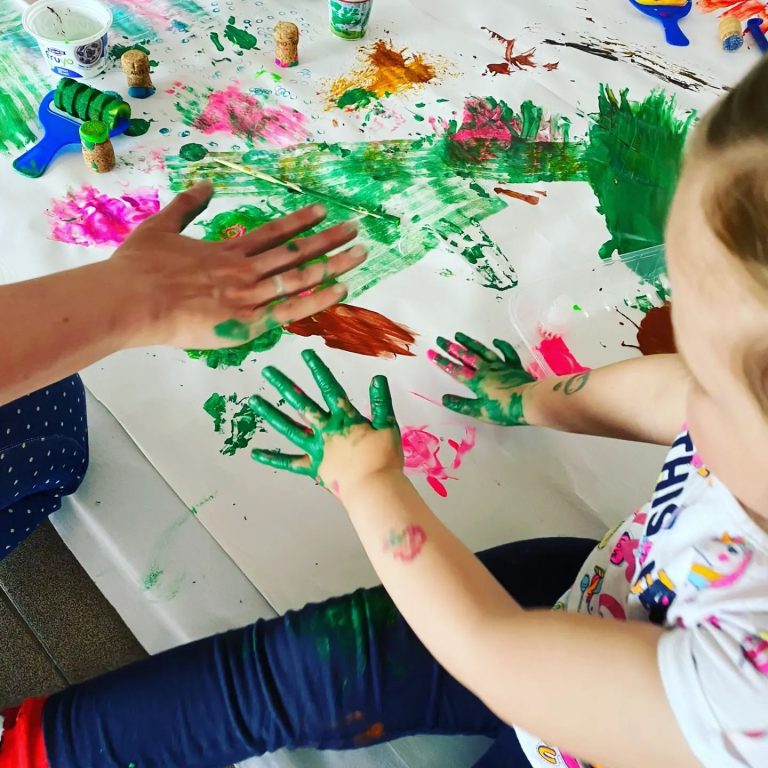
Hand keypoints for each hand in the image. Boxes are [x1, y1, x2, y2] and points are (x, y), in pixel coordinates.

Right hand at [109, 181, 365, 348]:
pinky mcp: (249, 321)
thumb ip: (186, 206)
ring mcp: (249, 294)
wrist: (133, 299)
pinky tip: (342, 288)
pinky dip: (318, 299)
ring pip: (300, 276)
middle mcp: (245, 270)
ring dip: (333, 263)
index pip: (272, 234)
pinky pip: (291, 309)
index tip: (321, 211)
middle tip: (355, 228)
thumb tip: (207, 185)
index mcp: (225, 252)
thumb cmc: (139, 268)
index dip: (299, 223)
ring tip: (361, 252)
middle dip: (328, 239)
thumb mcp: (160, 226)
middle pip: (295, 252)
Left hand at [249, 350, 402, 496]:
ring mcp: (316, 449)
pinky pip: (290, 463)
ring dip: (271, 414)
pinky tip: (256, 453)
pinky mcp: (313, 467)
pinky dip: (274, 458)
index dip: (318, 370)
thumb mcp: (388, 426)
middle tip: (268, 371)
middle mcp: (326, 430)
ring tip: (253, 401)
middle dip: (285, 386)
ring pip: (289, 428)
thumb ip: (381, 402)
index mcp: (345, 418)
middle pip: (302, 404)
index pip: (330, 388)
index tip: (306, 354)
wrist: (373, 488)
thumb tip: (378, 378)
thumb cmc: (384, 459)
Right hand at [429, 332, 534, 424]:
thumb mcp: (480, 411)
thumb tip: (445, 399)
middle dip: (452, 348)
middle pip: (466, 356)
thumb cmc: (505, 409)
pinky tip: (494, 341)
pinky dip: (500, 346)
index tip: (432, 354)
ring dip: (470, 343)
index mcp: (477, 381)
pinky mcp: (514, 366)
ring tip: (459, 335)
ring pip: (482, 351)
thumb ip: (462, 404)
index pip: (455, 370)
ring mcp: (501, 366)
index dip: (443, 362)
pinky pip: (506, 353)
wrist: (530, 401)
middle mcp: (486, 370)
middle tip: (441, 339)